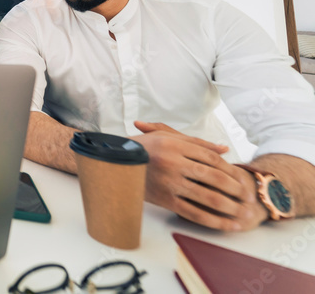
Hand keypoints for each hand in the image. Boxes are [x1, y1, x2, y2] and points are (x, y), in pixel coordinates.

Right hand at [132, 121, 264, 230]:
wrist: (116, 162)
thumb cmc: (144, 147)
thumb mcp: (167, 136)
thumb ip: (197, 143)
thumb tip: (224, 150)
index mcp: (175, 145)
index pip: (211, 158)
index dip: (230, 169)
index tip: (242, 178)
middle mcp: (173, 163)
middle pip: (213, 177)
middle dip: (235, 189)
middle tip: (247, 197)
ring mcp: (169, 183)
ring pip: (207, 197)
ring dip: (229, 207)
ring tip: (243, 213)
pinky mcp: (164, 200)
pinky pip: (193, 213)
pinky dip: (213, 221)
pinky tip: (227, 226)